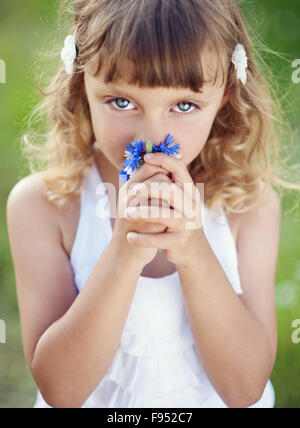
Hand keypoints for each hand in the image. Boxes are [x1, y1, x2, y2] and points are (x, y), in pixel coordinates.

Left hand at [123, 153, 204, 267]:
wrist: (192, 250)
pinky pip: (160, 239)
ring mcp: (188, 225)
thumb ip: (165, 184)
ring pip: (165, 216)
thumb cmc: (177, 220)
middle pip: (171, 191)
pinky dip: (143, 239)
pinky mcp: (181, 242)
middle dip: (150, 189)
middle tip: (132, 190)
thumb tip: (145, 161)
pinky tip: (130, 237)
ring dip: (143, 213)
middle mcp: (192, 206)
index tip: (146, 158)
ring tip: (126, 214)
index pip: (179, 169)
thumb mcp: (177, 201)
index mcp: (189, 192)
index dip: (164, 160)